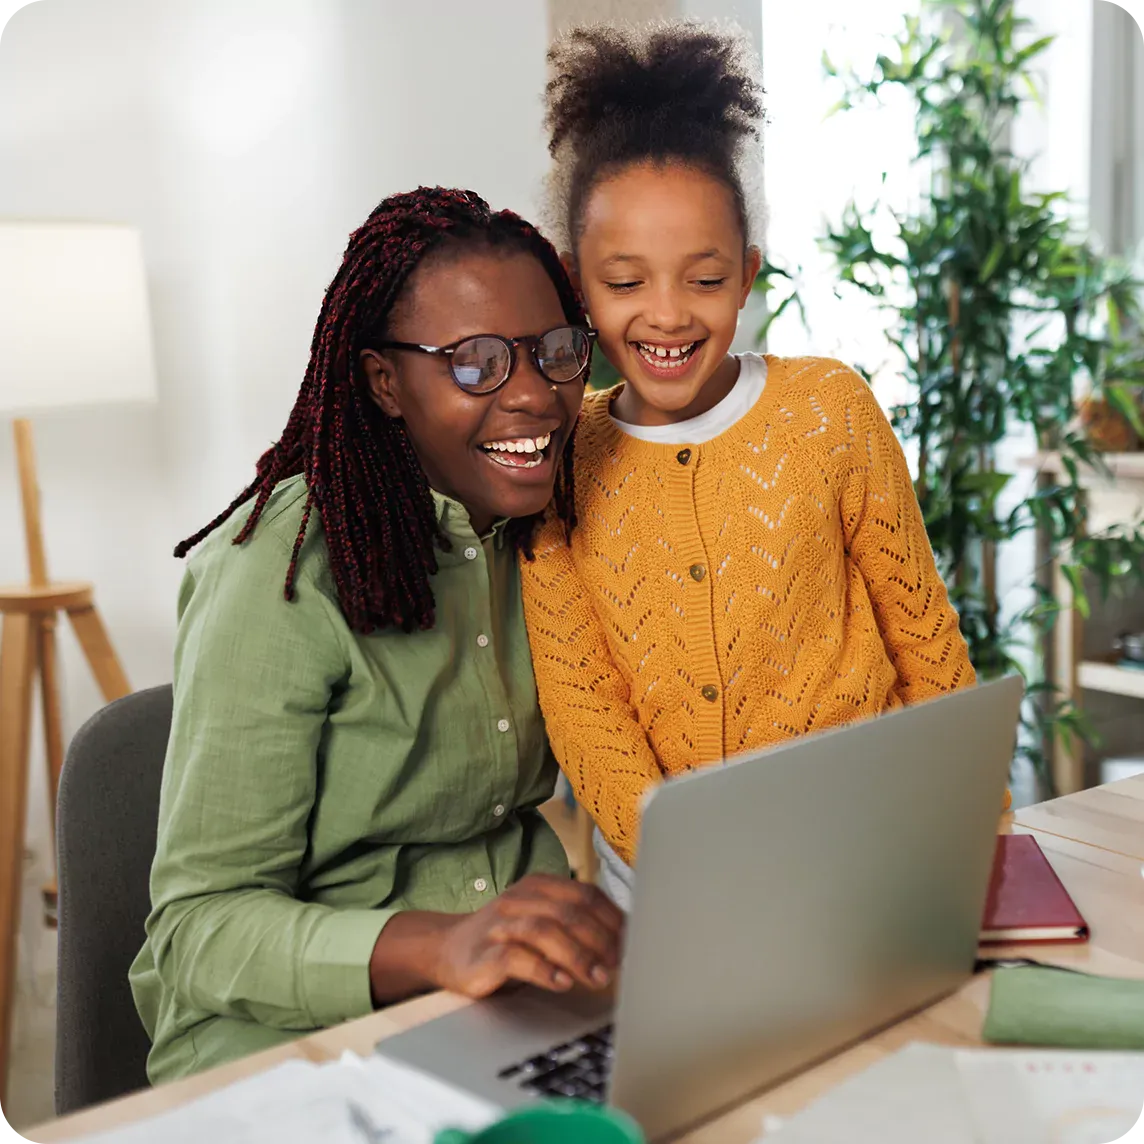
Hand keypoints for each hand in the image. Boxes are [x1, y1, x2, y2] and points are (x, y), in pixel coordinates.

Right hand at [367, 875, 623, 1005]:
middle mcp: (520, 899)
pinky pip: (517, 958)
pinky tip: (561, 983)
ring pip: (545, 931)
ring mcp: (501, 924)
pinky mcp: (485, 953)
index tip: (632, 943)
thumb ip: (574, 925)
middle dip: (600, 940)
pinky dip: (543, 969)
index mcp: (539, 886)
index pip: (585, 894)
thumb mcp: (541, 923)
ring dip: (578, 956)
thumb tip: (623, 942)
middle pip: (569, 912)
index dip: (612, 918)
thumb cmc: (505, 940)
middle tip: (617, 966)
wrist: (447, 950)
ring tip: (598, 978)